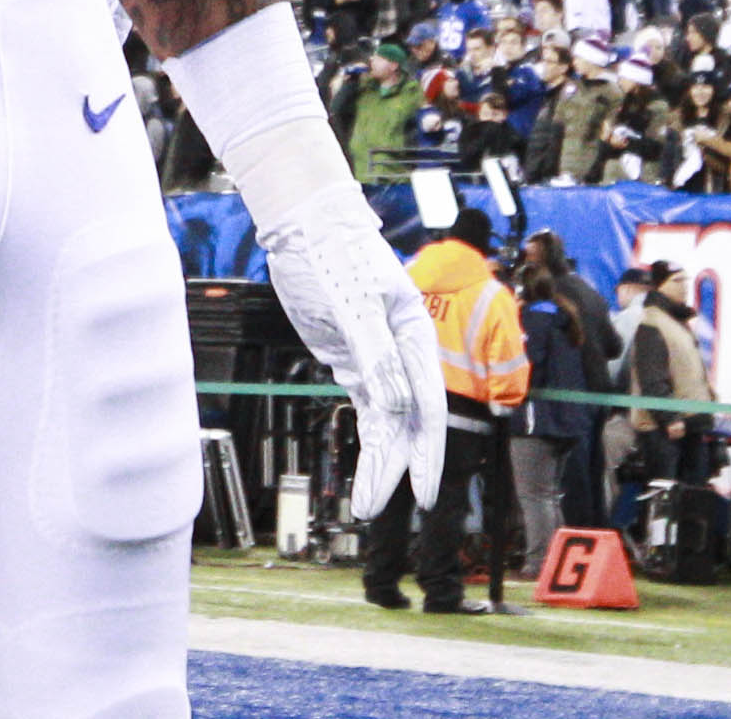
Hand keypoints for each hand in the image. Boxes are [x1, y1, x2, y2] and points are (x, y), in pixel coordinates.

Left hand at [255, 180, 444, 519]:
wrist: (303, 224)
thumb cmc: (331, 254)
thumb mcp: (351, 309)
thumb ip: (376, 358)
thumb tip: (397, 411)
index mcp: (415, 334)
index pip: (427, 407)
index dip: (427, 454)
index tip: (423, 494)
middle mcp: (403, 348)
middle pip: (410, 421)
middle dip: (398, 468)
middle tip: (376, 507)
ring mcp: (378, 353)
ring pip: (387, 418)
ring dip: (378, 460)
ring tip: (364, 503)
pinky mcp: (353, 354)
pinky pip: (368, 405)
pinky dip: (368, 436)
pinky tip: (366, 466)